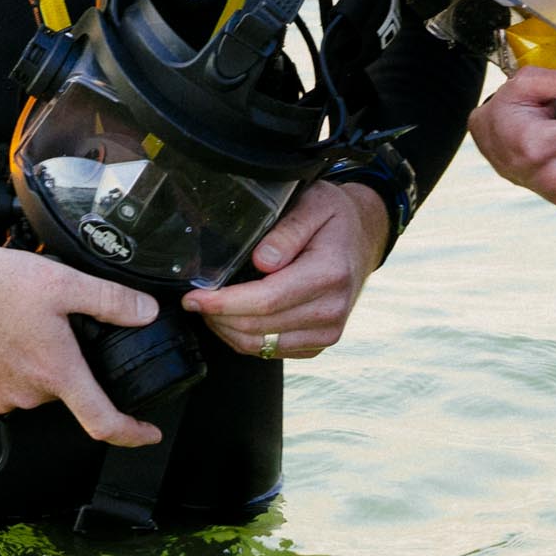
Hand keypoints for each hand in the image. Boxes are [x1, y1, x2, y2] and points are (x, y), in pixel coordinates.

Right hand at [0, 233, 164, 446]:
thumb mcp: (60, 282)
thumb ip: (110, 300)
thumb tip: (145, 313)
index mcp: (56, 372)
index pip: (103, 422)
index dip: (133, 433)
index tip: (148, 432)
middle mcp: (29, 394)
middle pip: (66, 387)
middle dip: (67, 359)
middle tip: (52, 321)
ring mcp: (0, 396)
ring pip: (36, 383)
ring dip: (36, 358)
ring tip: (19, 319)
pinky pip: (7, 381)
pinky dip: (10, 360)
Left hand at [182, 177, 389, 359]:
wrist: (362, 239)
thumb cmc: (334, 218)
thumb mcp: (314, 204)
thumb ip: (287, 230)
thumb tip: (261, 261)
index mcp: (329, 274)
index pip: (267, 300)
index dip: (225, 303)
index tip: (194, 297)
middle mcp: (331, 310)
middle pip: (258, 327)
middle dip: (218, 317)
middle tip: (194, 299)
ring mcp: (327, 332)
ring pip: (260, 346)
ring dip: (227, 330)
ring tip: (209, 307)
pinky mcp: (317, 344)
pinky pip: (269, 351)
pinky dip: (243, 337)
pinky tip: (232, 317)